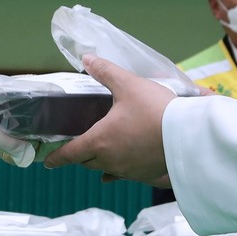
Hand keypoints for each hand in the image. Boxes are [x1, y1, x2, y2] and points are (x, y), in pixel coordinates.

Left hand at [44, 55, 175, 180]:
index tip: (47, 162)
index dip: (57, 157)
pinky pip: (125, 176)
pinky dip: (119, 171)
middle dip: (80, 156)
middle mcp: (111, 161)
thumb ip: (106, 72)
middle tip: (77, 148)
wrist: (188, 136)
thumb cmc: (155, 110)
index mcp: (100, 141)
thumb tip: (87, 59)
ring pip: (106, 170)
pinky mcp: (146, 175)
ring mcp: (129, 171)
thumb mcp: (128, 85)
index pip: (70, 153)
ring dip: (100, 163)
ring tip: (98, 156)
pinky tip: (123, 170)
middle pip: (87, 162)